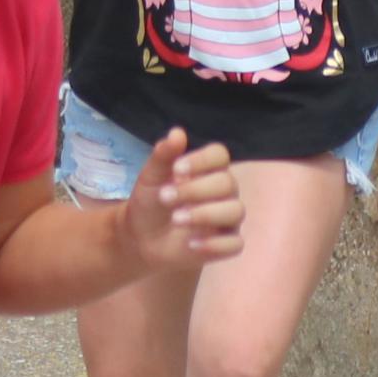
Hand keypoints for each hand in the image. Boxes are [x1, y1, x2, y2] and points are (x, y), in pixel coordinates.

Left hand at [117, 131, 248, 275]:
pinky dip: (214, 244)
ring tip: (176, 219)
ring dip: (205, 215)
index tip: (177, 170)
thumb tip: (178, 132)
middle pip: (228, 183)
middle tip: (166, 197)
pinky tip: (190, 244)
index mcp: (206, 170)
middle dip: (196, 190)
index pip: (219, 155)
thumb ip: (164, 155)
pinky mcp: (227, 243)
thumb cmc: (150, 202)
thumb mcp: (150, 178)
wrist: (141, 239)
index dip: (202, 160)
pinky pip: (235, 243)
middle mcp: (223, 191)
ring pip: (236, 211)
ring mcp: (227, 218)